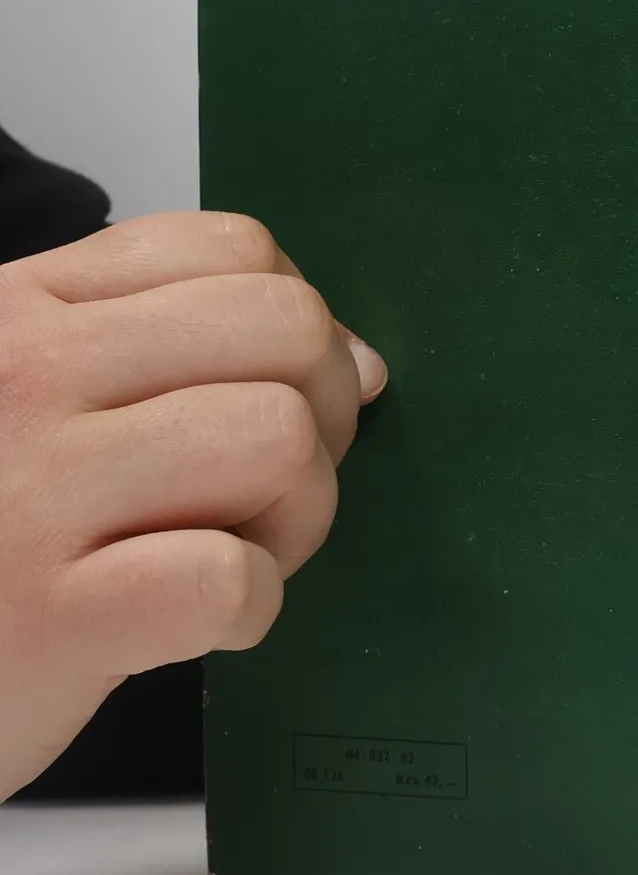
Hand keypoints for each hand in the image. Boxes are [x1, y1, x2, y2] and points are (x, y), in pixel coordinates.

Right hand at [0, 212, 384, 799]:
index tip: (270, 395)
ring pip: (278, 436)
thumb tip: (365, 362)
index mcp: (22, 311)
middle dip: (322, 411)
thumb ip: (170, 353)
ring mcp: (32, 496)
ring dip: (296, 511)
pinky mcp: (52, 621)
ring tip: (231, 552)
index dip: (296, 328)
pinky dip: (249, 607)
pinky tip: (197, 624)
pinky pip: (230, 576)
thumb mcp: (28, 403)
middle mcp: (23, 377)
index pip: (232, 250)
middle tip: (266, 487)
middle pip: (285, 329)